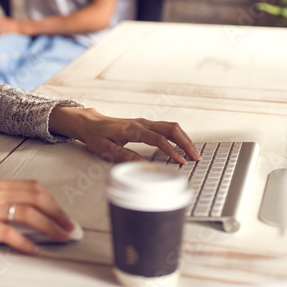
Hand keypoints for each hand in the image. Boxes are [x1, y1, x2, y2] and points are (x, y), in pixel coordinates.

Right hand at [0, 180, 74, 255]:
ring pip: (29, 214)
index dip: (54, 201)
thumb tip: (26, 213)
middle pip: (38, 198)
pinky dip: (27, 243)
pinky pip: (10, 234)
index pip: (35, 188)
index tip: (64, 215)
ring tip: (62, 238)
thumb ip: (2, 201)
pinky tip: (36, 251)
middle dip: (59, 213)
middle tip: (71, 228)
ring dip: (50, 227)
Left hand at [48, 106, 201, 163]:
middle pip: (170, 129)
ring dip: (184, 138)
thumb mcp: (105, 148)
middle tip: (195, 157)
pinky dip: (178, 135)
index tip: (180, 161)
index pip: (157, 139)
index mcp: (132, 129)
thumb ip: (124, 155)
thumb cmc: (97, 136)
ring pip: (171, 126)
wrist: (91, 122)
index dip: (170, 150)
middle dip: (185, 142)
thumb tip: (142, 163)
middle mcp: (141, 123)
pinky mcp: (146, 124)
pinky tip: (183, 145)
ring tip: (194, 153)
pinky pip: (166, 127)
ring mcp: (145, 122)